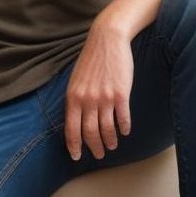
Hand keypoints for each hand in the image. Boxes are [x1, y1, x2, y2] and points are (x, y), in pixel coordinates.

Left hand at [64, 21, 133, 160]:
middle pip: (90, 133)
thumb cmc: (90, 59)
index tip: (76, 156)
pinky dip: (124, 128)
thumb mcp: (75, 80)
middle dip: (94, 147)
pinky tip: (125, 132)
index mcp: (73, 97)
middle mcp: (87, 100)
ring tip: (112, 145)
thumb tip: (76, 119)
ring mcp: (104, 98)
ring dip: (110, 141)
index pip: (71, 128)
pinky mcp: (121, 94)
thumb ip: (75, 99)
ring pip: (107, 129)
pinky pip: (123, 119)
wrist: (106, 40)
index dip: (74, 145)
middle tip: (99, 154)